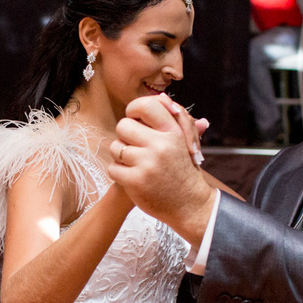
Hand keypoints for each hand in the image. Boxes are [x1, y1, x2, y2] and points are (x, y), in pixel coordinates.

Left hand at [108, 96, 216, 245]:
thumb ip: (174, 119)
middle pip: (123, 125)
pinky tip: (131, 177)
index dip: (134, 110)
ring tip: (135, 164)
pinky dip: (118, 173)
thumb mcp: (185, 142)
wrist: (190, 205)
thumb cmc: (183, 171)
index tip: (135, 119)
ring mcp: (147, 163)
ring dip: (121, 156)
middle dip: (125, 136)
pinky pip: (112, 168)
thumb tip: (162, 98)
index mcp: (173, 132)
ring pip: (115, 147)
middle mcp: (160, 145)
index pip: (146, 105)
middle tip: (134, 146)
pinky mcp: (135, 181)